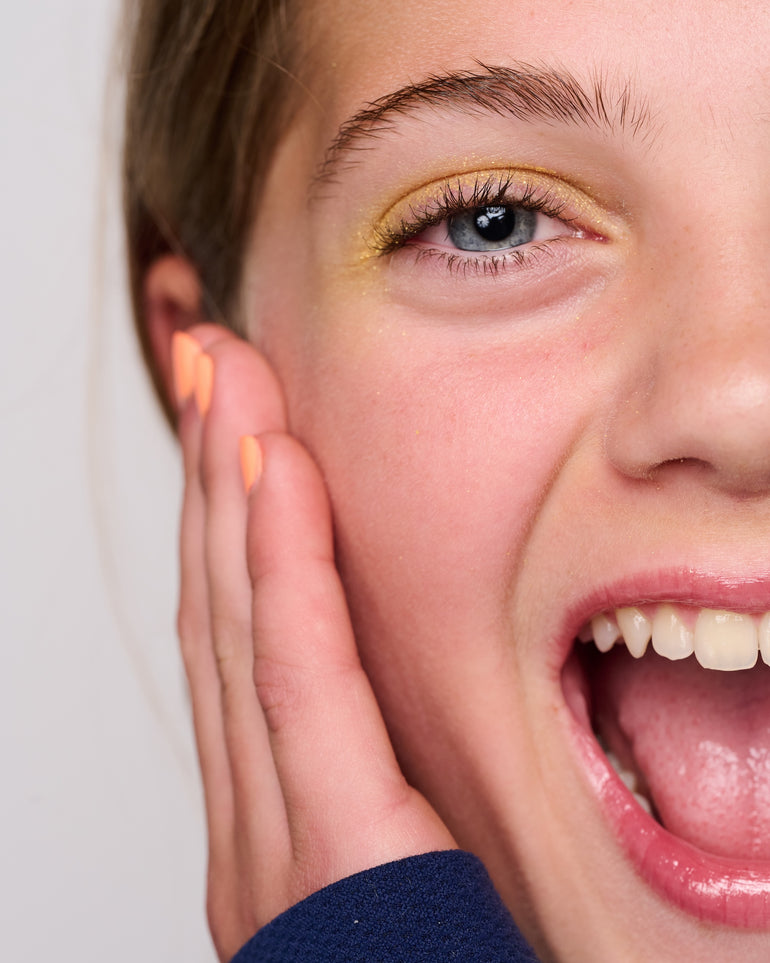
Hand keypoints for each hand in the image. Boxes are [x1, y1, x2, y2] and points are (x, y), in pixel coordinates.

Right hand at [172, 326, 455, 960]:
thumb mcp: (408, 867)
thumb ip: (378, 786)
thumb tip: (379, 698)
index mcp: (280, 824)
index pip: (244, 635)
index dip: (231, 518)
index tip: (236, 418)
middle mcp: (255, 823)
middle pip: (225, 610)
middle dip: (213, 477)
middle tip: (213, 365)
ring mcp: (274, 843)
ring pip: (241, 624)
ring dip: (232, 491)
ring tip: (226, 380)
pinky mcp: (326, 857)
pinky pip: (296, 676)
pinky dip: (279, 564)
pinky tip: (268, 469)